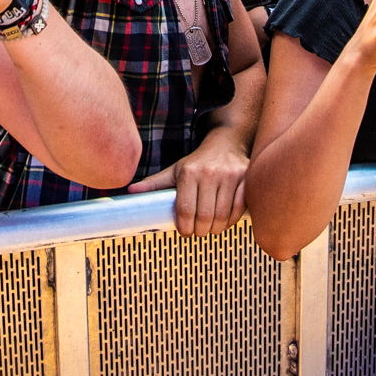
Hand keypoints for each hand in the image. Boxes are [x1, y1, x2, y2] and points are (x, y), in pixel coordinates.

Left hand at [128, 130, 247, 235]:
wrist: (226, 143)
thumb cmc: (197, 162)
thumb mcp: (175, 171)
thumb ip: (154, 184)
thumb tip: (129, 193)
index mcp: (189, 172)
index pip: (185, 210)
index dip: (184, 227)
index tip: (185, 232)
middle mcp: (209, 172)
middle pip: (204, 217)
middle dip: (201, 231)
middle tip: (199, 231)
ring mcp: (230, 175)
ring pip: (223, 216)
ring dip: (217, 229)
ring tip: (211, 227)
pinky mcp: (246, 178)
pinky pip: (239, 209)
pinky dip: (232, 220)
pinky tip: (225, 220)